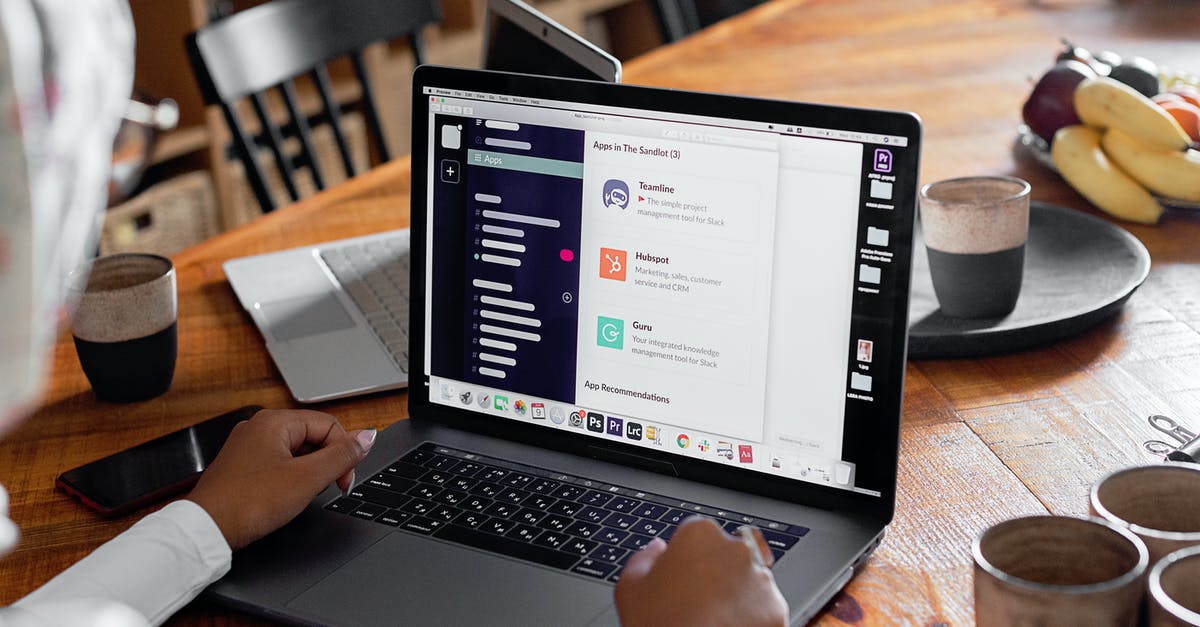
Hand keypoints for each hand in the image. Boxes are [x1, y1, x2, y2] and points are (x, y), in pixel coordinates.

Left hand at [187, 409, 375, 549]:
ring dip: (308, 472)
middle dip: (325, 464)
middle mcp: (258, 427)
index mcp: (273, 421)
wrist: (207, 530)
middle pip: (313, 437)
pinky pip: (278, 463)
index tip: (344, 481)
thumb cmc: (248, 503)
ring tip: (299, 494)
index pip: (329, 426)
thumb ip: (342, 455)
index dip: (344, 453)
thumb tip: (368, 436)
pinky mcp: (242, 465)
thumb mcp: (307, 479)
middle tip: (325, 489)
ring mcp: (248, 446)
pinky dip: (289, 478)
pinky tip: (284, 497)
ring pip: (296, 452)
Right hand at [614, 517, 788, 626]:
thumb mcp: (631, 588)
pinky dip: (750, 616)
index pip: (695, 533)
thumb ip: (644, 558)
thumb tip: (656, 549)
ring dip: (734, 593)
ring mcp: (760, 579)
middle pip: (726, 553)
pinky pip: (763, 607)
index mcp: (699, 535)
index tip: (679, 575)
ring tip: (712, 618)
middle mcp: (736, 550)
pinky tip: (727, 626)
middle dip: (715, 571)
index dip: (685, 556)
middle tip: (695, 599)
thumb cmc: (660, 624)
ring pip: (748, 579)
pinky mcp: (776, 609)